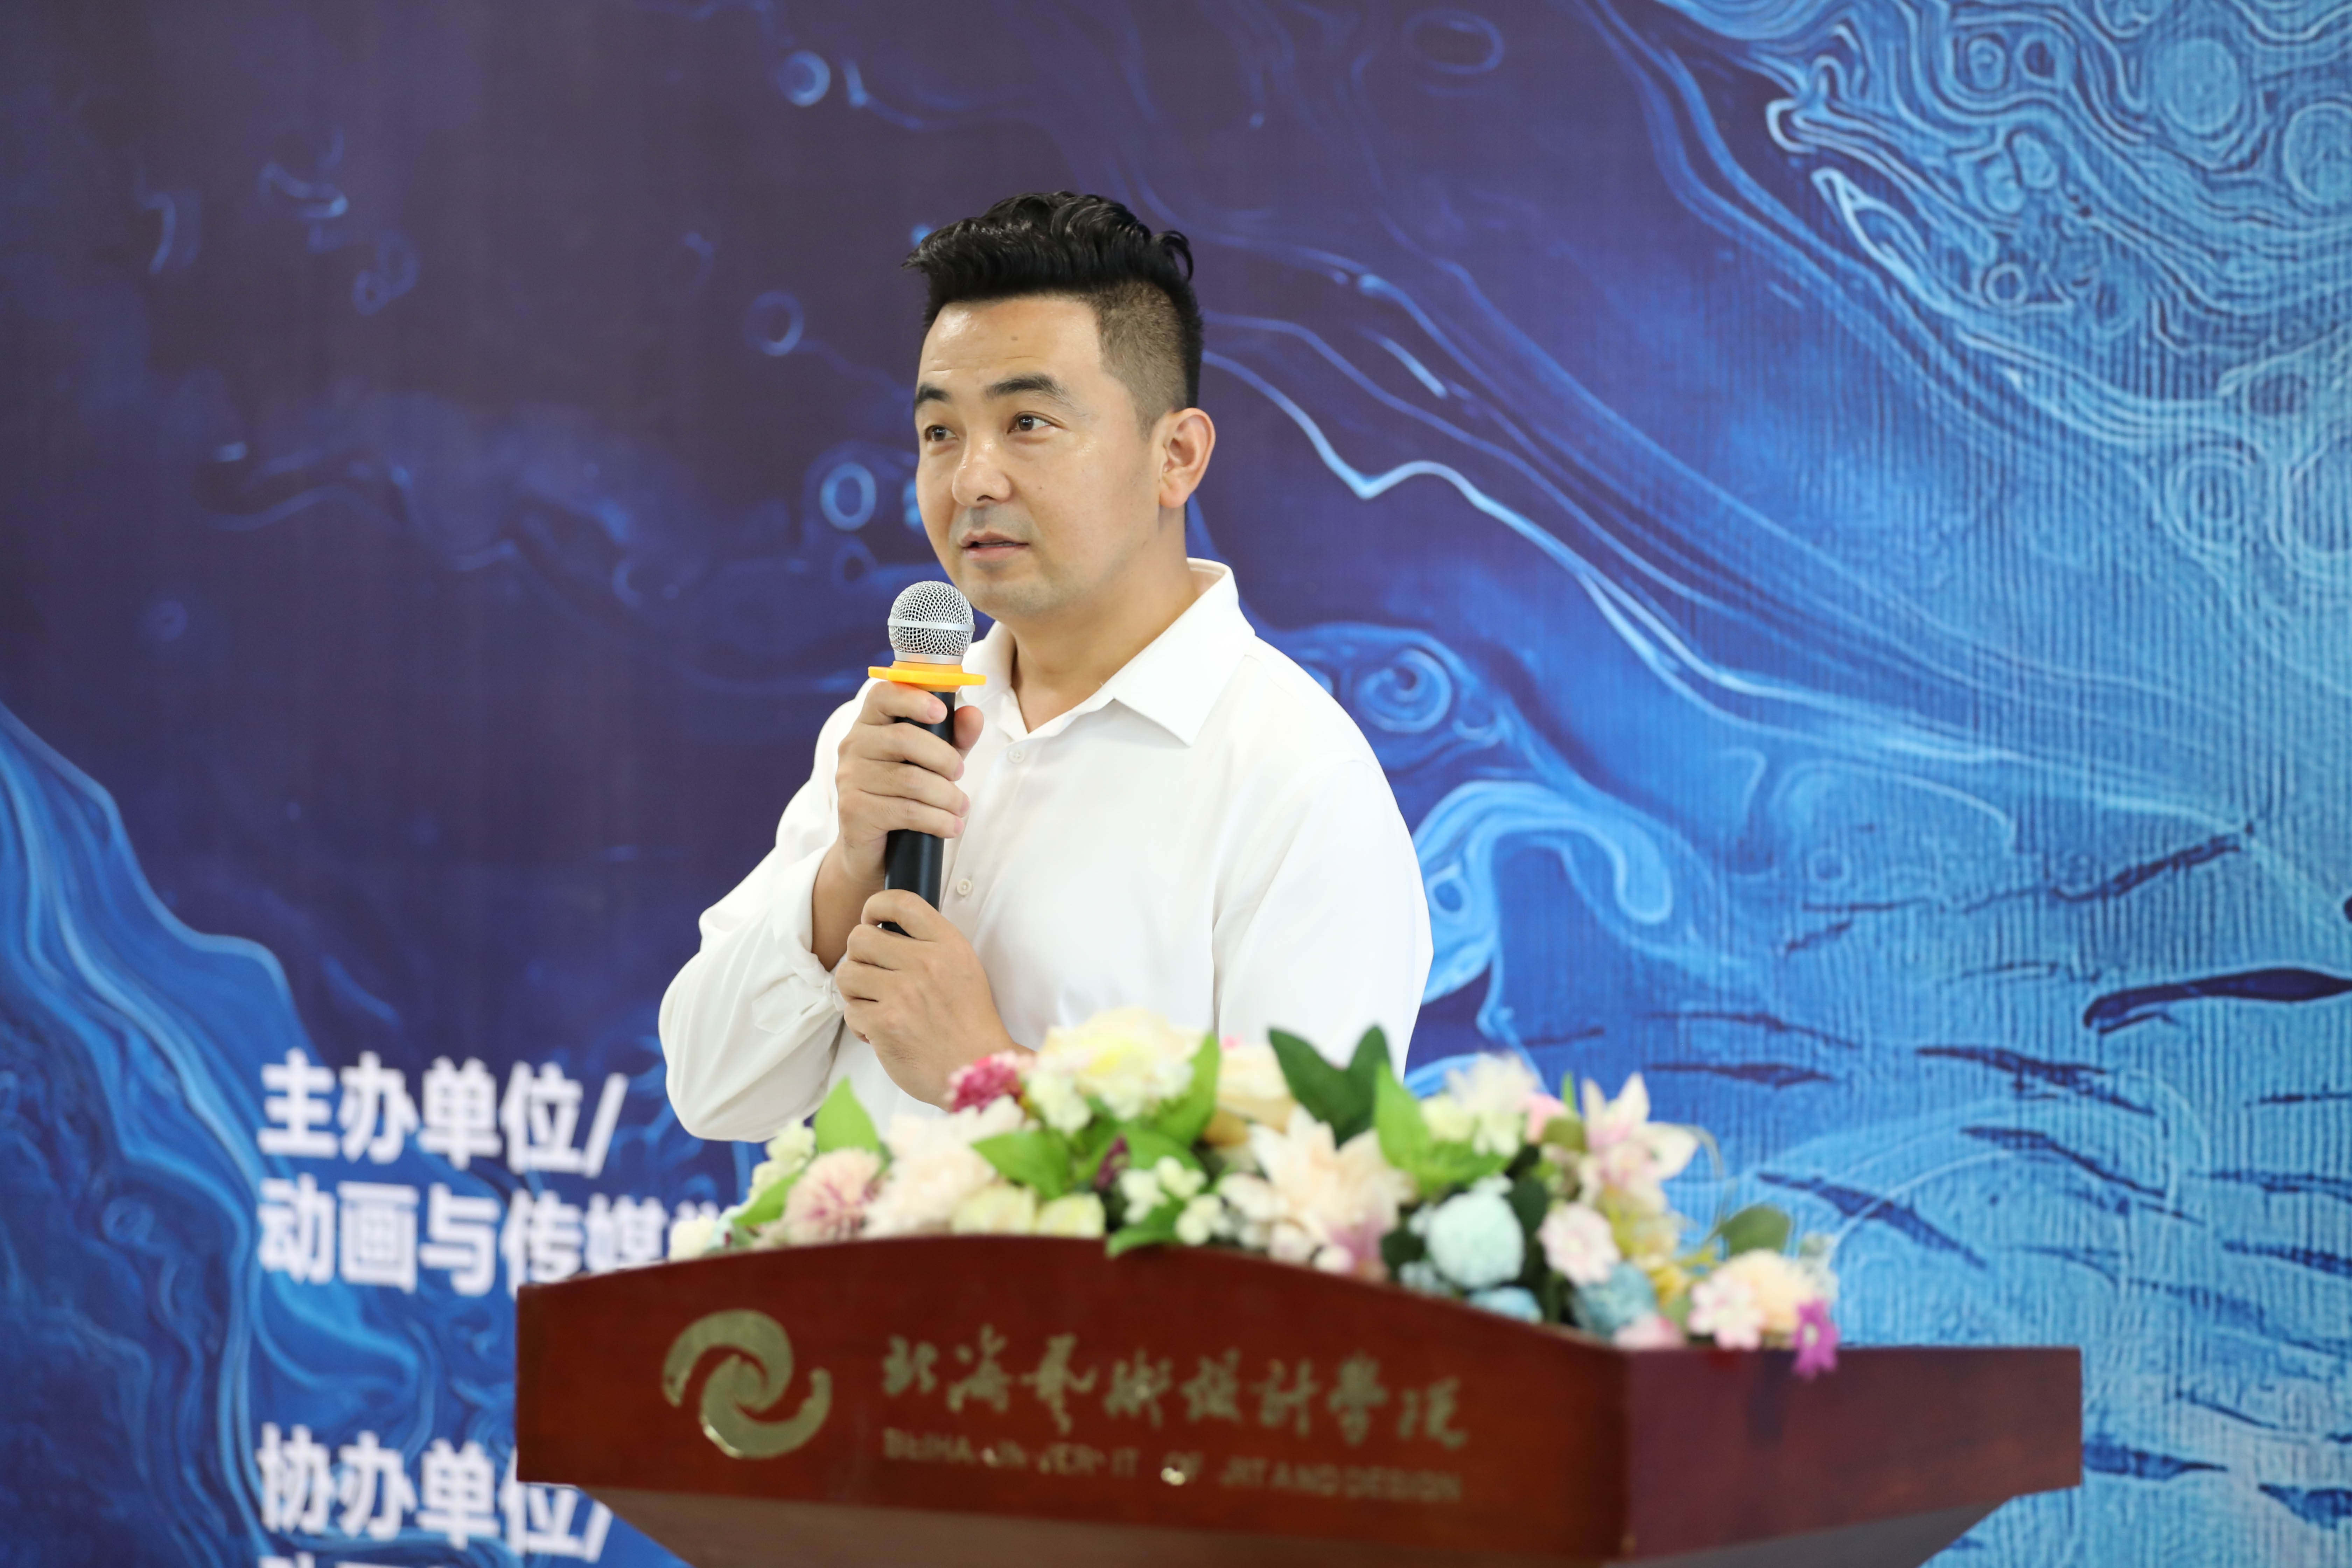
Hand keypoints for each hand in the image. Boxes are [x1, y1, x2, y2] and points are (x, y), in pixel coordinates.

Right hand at [812, 682, 983, 967]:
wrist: (874, 853)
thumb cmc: (905, 797)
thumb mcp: (936, 763)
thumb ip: (954, 736)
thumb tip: (973, 714)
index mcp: (870, 725)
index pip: (882, 694)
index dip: (913, 698)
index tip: (940, 712)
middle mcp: (853, 746)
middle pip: (904, 738)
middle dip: (945, 758)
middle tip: (960, 775)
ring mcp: (849, 779)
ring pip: (911, 780)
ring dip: (947, 796)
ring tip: (960, 808)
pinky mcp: (853, 811)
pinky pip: (905, 811)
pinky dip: (937, 820)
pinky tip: (951, 826)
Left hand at [837, 890, 1025, 1106]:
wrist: (977, 1069)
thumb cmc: (969, 1023)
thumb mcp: (964, 969)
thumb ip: (931, 946)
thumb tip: (886, 930)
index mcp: (948, 945)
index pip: (901, 903)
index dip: (875, 905)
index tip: (871, 919)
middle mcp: (926, 963)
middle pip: (860, 937)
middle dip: (859, 956)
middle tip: (872, 974)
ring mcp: (903, 993)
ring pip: (847, 973)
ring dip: (855, 990)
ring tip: (874, 1003)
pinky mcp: (885, 1024)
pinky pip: (849, 1010)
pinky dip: (860, 1023)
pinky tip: (880, 1031)